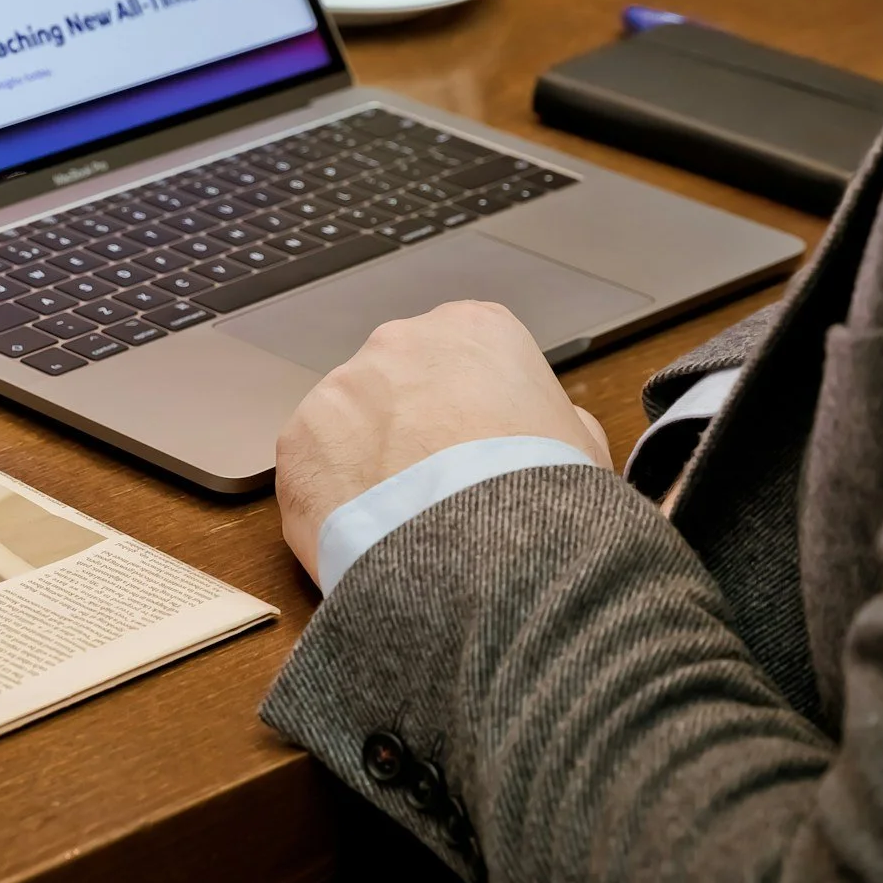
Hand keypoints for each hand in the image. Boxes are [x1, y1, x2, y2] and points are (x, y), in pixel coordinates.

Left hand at [276, 300, 613, 579]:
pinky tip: (366, 535)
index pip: (463, 356)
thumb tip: (536, 428)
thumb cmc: (545, 495)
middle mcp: (400, 342)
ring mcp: (341, 387)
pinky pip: (312, 469)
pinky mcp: (299, 440)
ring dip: (366, 462)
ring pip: (348, 425)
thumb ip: (551, 417)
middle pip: (398, 382)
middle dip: (409, 429)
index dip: (467, 409)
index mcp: (476, 329)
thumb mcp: (582, 445)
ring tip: (399, 521)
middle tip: (433, 489)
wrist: (489, 552)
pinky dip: (331, 500)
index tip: (473, 448)